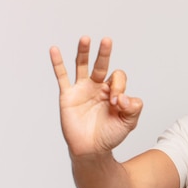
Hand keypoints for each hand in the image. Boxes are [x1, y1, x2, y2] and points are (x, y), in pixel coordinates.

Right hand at [50, 36, 142, 156]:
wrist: (92, 149)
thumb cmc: (110, 136)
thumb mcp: (129, 122)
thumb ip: (133, 108)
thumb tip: (124, 96)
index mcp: (114, 91)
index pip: (117, 78)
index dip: (119, 86)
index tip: (117, 102)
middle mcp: (98, 87)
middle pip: (101, 65)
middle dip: (104, 53)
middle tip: (107, 41)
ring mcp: (82, 89)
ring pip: (82, 65)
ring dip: (83, 52)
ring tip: (86, 38)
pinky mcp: (68, 96)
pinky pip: (62, 77)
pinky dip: (57, 63)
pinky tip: (54, 50)